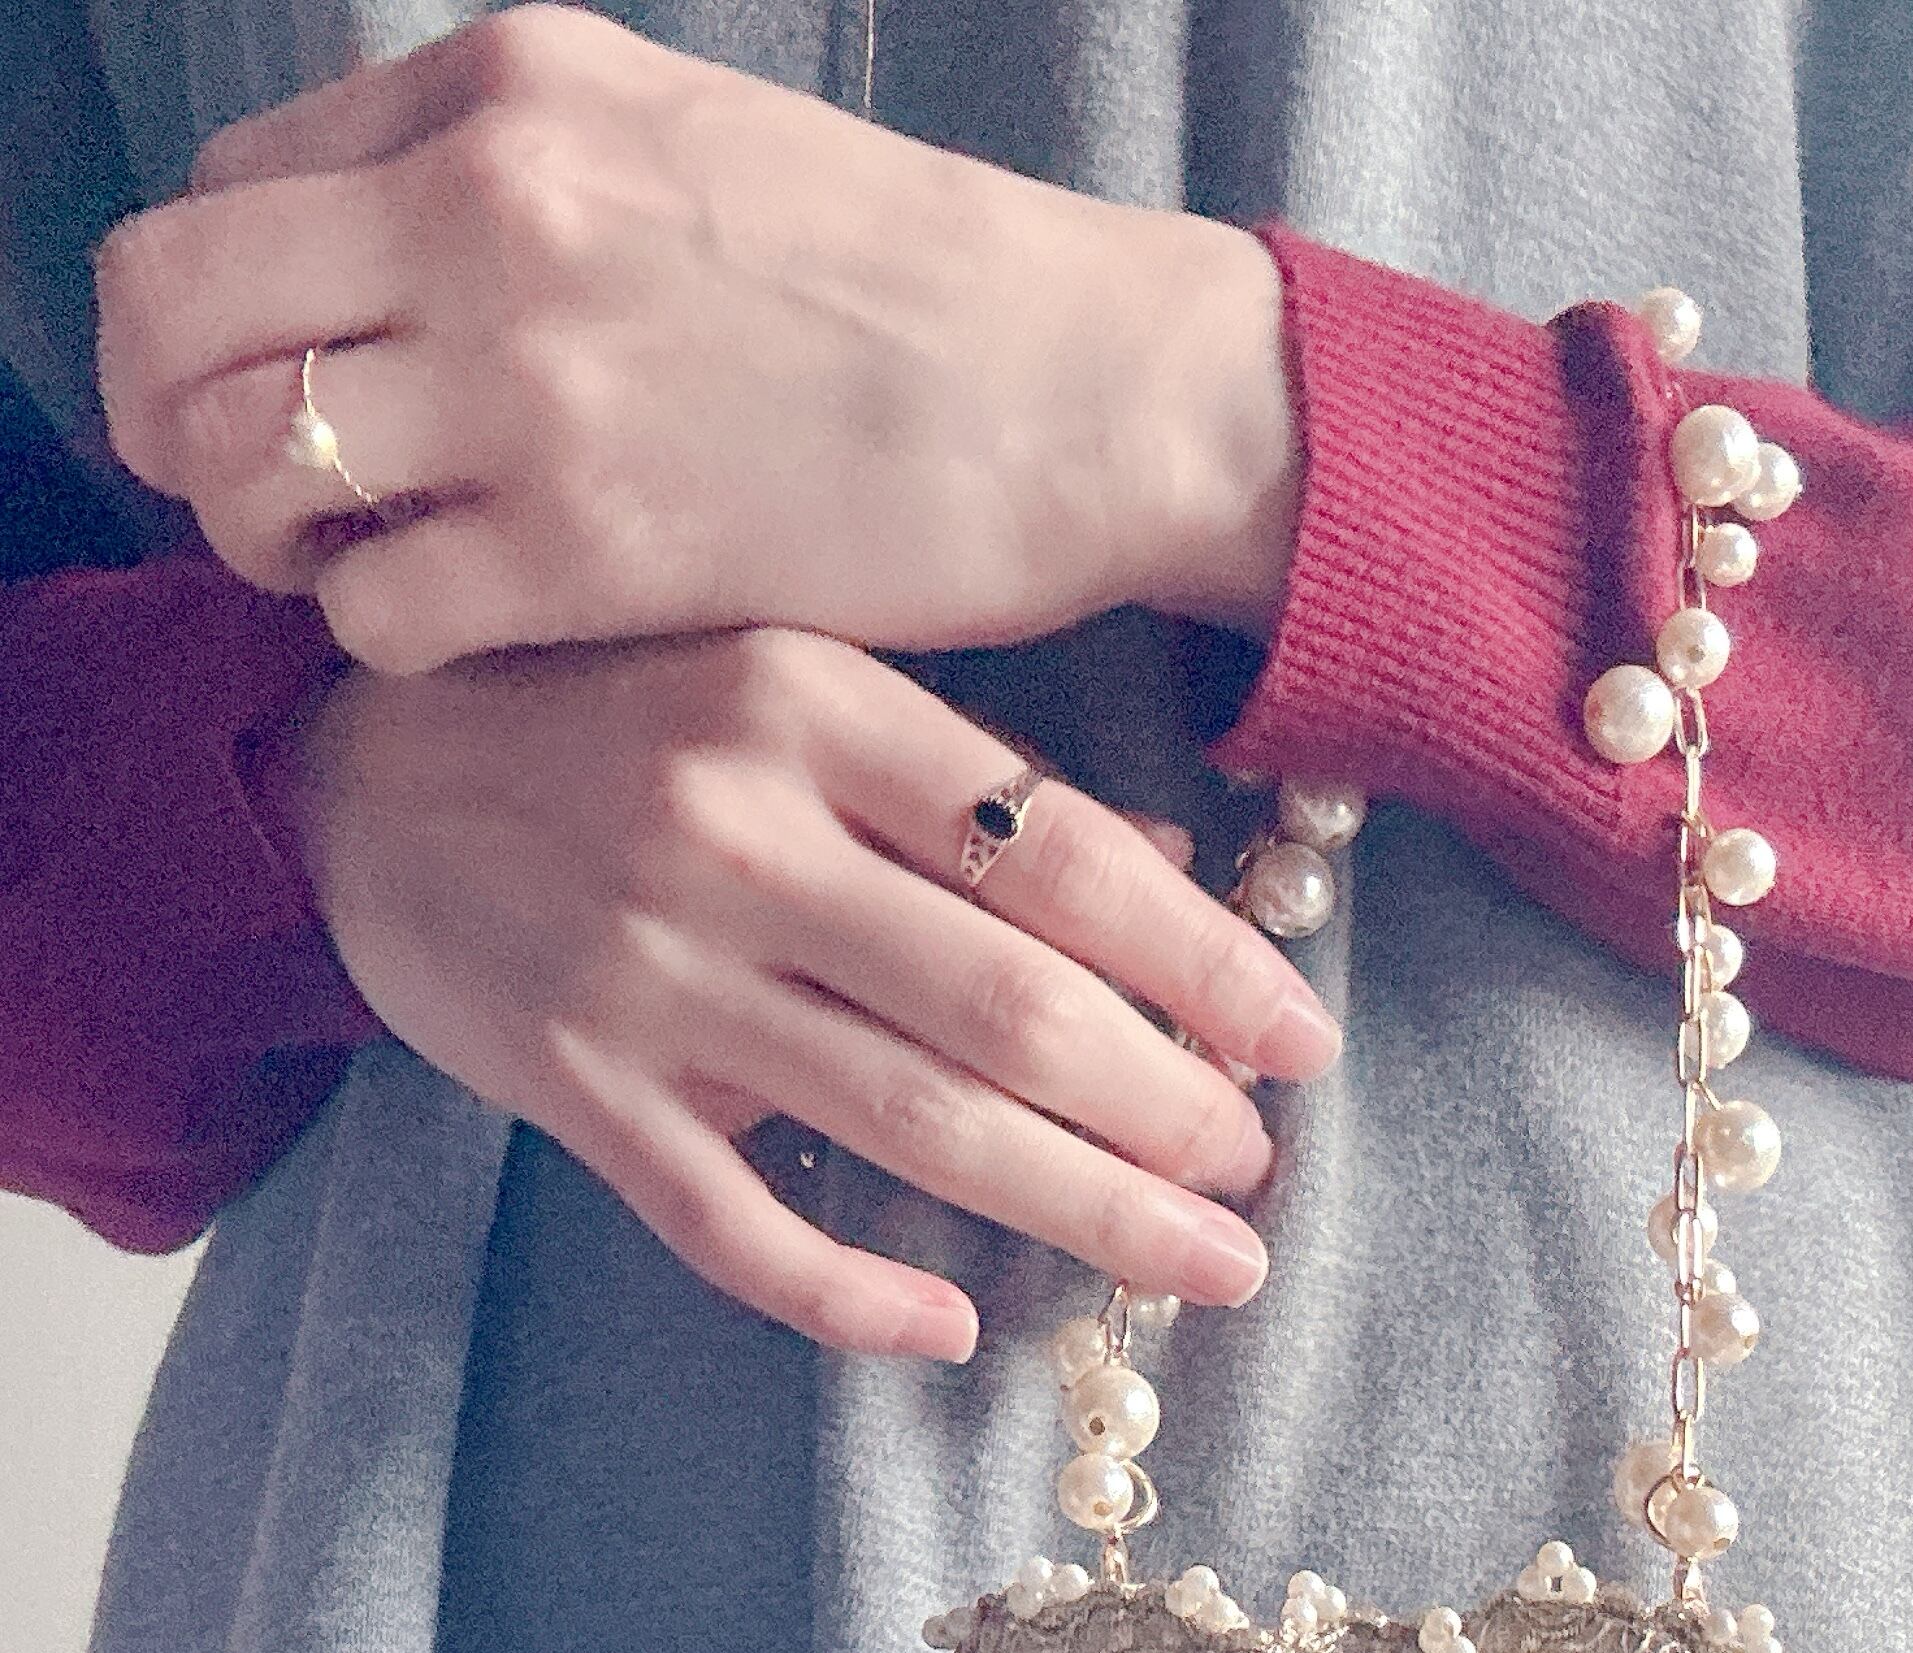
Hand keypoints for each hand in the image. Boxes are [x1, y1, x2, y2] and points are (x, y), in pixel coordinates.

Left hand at [96, 4, 1299, 675]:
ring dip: (270, 537)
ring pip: (253, 466)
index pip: (231, 188)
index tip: (251, 381)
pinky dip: (384, 635)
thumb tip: (367, 256)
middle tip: (240, 491)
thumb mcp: (680, 135)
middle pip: (178, 311)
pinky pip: (376, 607)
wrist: (1079, 390)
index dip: (211, 307)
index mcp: (505, 93)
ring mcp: (531, 386)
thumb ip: (507, 167)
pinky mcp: (593, 550)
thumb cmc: (903, 285)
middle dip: (170, 418)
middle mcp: (487, 212)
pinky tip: (462, 632)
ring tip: (354, 565)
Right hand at [275, 625, 1340, 1358]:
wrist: (345, 767)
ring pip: (909, 1124)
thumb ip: (963, 780)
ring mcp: (646, 971)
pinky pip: (733, 1227)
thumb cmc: (612, 720)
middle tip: (1260, 1181)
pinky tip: (954, 1331)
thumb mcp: (787, 685)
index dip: (1204, 964)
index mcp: (809, 705)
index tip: (1303, 1045)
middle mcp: (733, 831)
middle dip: (1165, 1112)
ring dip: (1080, 1211)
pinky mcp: (570, 1086)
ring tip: (1204, 1266)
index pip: (1059, 856)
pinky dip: (849, 1293)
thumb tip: (1171, 871)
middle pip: (1007, 1009)